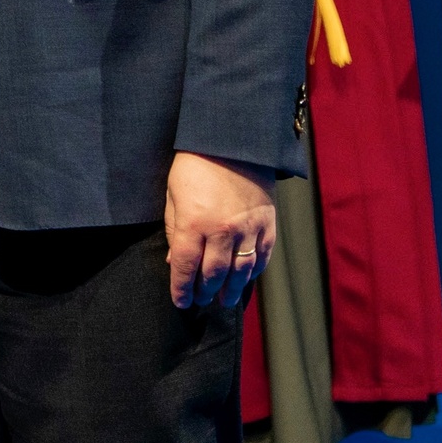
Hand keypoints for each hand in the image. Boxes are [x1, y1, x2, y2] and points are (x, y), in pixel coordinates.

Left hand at [164, 151, 274, 308]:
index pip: (185, 266)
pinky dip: (254, 272)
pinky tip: (245, 280)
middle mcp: (222, 230)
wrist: (232, 141)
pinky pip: (263, 257)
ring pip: (241, 271)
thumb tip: (174, 261)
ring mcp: (248, 228)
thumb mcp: (173, 195)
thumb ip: (173, 229)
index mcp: (193, 222)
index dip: (181, 288)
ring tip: (223, 300)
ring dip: (231, 290)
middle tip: (200, 301)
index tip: (180, 301)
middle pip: (213, 274)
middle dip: (204, 292)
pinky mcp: (267, 224)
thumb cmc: (195, 166)